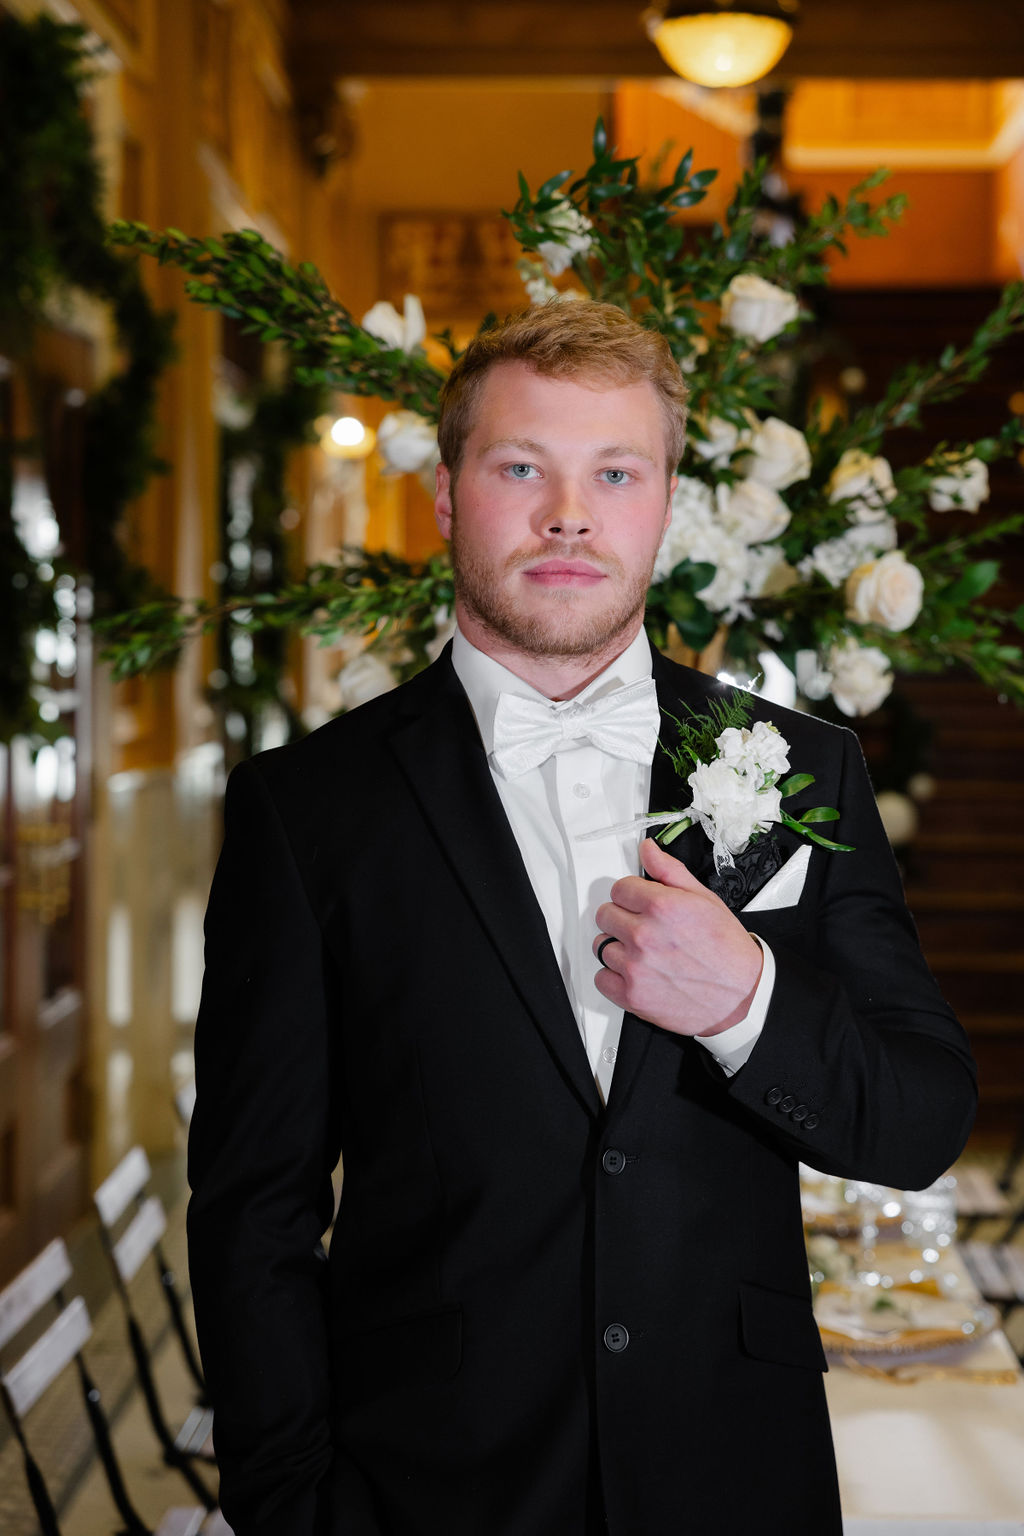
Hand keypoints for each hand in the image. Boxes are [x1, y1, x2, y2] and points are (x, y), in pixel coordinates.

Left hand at [593, 837, 762, 1037]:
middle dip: (622, 918)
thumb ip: (670, 871)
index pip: (619, 889)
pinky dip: (614, 977)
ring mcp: (636, 967)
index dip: (632, 895)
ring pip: (601, 946)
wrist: (743, 994)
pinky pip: (601, 979)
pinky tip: (636, 973)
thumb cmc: (727, 949)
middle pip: (605, 915)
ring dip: (618, 947)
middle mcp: (644, 935)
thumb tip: (647, 850)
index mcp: (661, 906)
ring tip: (643, 953)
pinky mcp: (632, 995)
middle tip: (645, 929)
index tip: (641, 904)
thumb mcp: (704, 899)